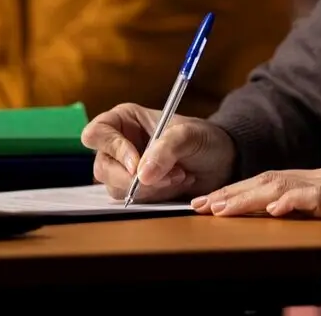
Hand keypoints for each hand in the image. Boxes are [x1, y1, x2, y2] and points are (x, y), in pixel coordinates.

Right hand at [81, 103, 235, 201]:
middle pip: (103, 168)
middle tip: (170, 176)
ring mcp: (125, 169)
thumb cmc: (204, 138)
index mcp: (124, 120)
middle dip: (135, 178)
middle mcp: (119, 144)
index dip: (113, 149)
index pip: (97, 133)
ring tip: (180, 176)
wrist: (222, 161)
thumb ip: (166, 149)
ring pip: (117, 188)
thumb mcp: (190, 135)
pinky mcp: (136, 190)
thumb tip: (142, 175)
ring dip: (151, 189)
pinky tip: (177, 186)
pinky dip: (156, 198)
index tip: (137, 165)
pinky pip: (133, 201)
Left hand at [191, 167, 320, 228]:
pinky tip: (274, 211)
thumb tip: (237, 217)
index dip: (233, 192)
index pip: (265, 180)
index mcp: (312, 180)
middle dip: (234, 194)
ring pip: (285, 185)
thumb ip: (283, 218)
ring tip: (226, 210)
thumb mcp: (306, 231)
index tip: (204, 204)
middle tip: (205, 206)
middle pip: (270, 180)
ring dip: (251, 199)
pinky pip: (317, 198)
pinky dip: (294, 202)